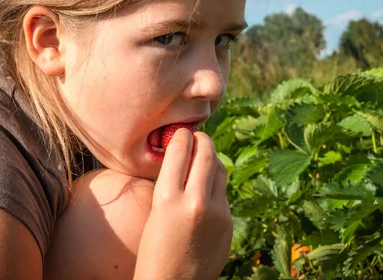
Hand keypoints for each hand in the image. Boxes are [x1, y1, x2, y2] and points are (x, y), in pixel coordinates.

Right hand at [133, 129, 231, 279]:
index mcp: (167, 199)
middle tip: (198, 136)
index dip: (182, 136)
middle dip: (202, 140)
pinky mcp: (228, 223)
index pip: (180, 151)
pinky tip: (206, 188)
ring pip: (220, 170)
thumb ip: (172, 184)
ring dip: (212, 159)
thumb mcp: (155, 212)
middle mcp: (195, 202)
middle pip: (206, 154)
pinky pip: (223, 193)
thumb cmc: (154, 250)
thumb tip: (188, 155)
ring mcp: (216, 213)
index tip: (182, 132)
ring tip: (204, 155)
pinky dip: (215, 185)